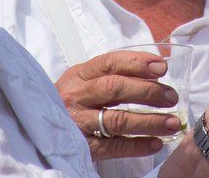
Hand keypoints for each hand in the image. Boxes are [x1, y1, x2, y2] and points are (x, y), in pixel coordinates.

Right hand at [55, 50, 181, 159]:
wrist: (36, 127)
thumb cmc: (72, 101)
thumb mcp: (84, 81)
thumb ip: (111, 73)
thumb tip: (156, 67)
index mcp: (79, 75)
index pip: (109, 63)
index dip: (137, 63)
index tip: (161, 67)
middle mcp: (77, 96)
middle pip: (115, 89)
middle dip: (147, 91)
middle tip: (171, 96)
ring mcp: (78, 122)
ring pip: (117, 120)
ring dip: (148, 121)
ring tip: (172, 122)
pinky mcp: (81, 146)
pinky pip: (113, 147)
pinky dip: (136, 145)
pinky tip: (156, 143)